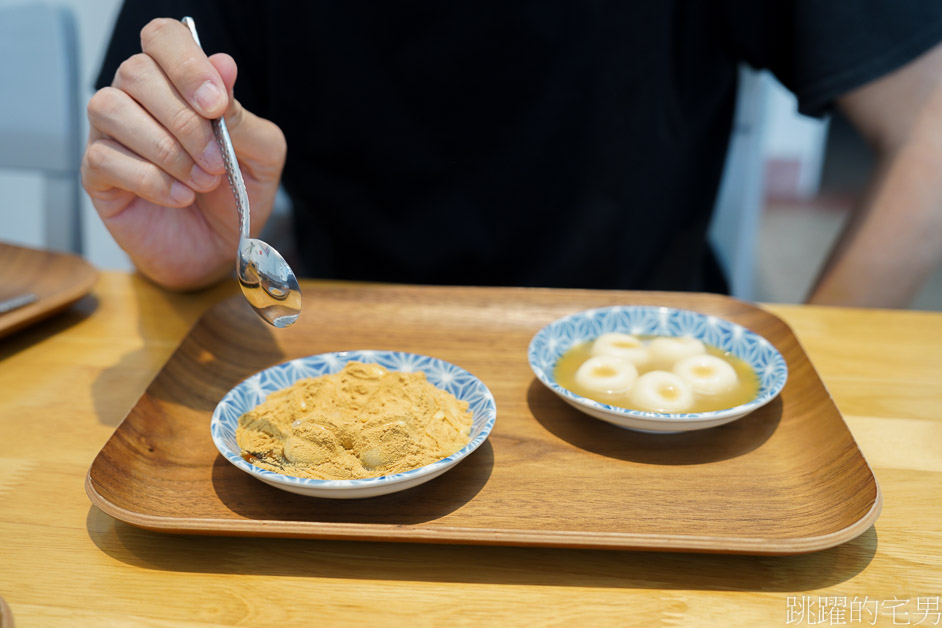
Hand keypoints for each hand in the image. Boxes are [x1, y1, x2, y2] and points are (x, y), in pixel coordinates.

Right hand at [82, 18, 285, 290]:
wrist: (219, 250)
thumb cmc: (236, 195)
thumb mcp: (260, 157)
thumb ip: (243, 116)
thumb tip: (223, 65)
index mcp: (177, 82)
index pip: (163, 38)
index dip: (186, 63)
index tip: (216, 104)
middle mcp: (138, 98)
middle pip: (136, 72)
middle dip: (184, 121)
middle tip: (216, 162)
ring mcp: (111, 133)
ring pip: (112, 109)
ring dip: (166, 150)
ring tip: (201, 182)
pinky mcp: (97, 173)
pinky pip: (105, 158)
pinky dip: (151, 180)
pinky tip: (180, 197)